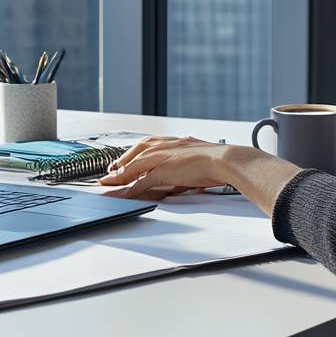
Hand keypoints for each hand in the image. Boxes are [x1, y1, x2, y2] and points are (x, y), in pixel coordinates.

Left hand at [99, 136, 304, 214]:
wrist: (227, 159)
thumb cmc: (219, 160)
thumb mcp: (199, 158)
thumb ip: (189, 165)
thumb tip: (186, 177)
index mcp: (175, 141)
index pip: (148, 145)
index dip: (134, 153)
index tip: (125, 159)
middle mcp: (166, 145)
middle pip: (135, 152)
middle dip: (121, 161)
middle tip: (110, 171)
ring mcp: (163, 157)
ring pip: (134, 166)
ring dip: (119, 176)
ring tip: (108, 184)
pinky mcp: (164, 170)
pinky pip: (141, 181)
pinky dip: (130, 188)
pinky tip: (123, 194)